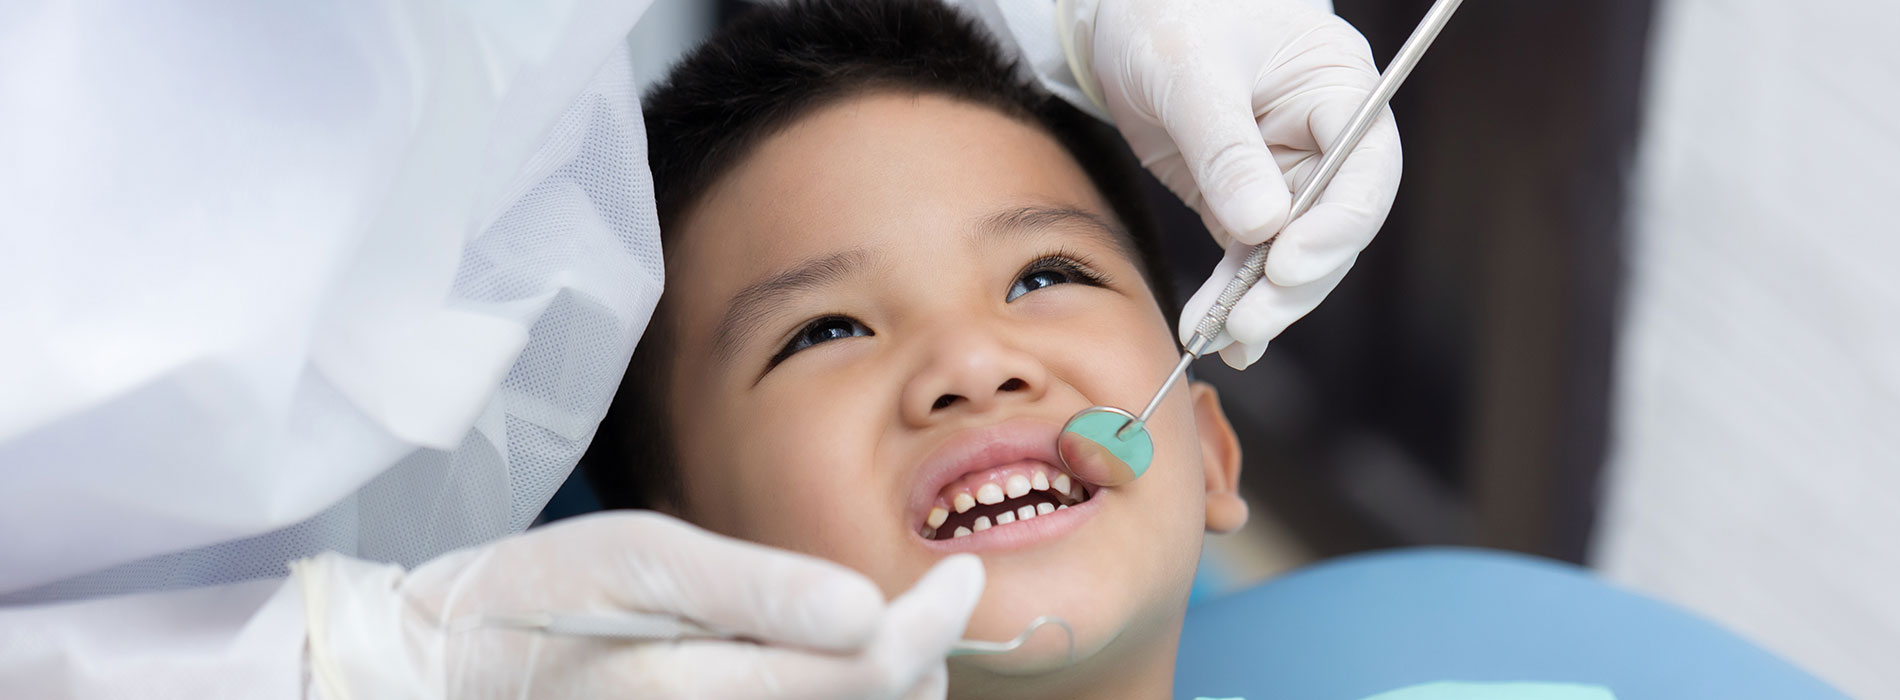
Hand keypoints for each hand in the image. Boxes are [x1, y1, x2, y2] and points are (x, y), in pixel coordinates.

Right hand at [292, 511, 983, 698]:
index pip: (874, 669)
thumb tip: (865, 607)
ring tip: (881, 640)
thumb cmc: (536, 599)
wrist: (450, 672)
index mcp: (702, 693)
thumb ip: (753, 587)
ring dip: (891, 693)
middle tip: (925, 601)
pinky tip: (828, 677)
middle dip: (923, 660)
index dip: (938, 619)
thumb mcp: (636, 557)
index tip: (963, 572)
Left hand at [1064, 0, 1400, 367]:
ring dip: (1263, 303)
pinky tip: (1218, 334)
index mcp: (1338, 89)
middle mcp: (1325, 140)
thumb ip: (1226, 148)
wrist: (1121, 16)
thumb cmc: (1169, 16)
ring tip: (1221, 336)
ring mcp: (1286, 177)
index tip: (1288, 263)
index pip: (1366, 169)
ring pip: (1295, 257)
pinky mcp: (1243, 205)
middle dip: (1294, 281)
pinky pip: (1252, 262)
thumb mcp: (1191, 72)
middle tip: (1249, 320)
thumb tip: (1262, 227)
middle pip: (1336, 227)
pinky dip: (1236, 299)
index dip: (1337, 225)